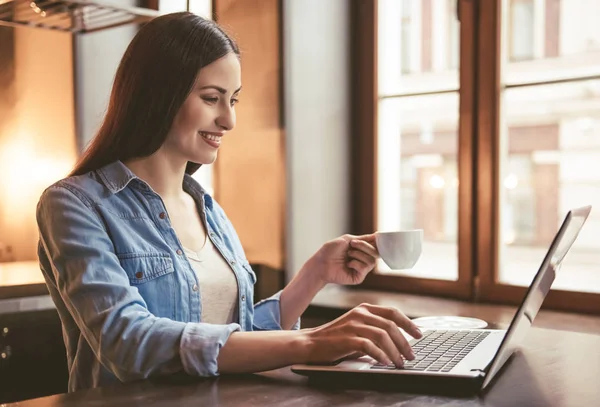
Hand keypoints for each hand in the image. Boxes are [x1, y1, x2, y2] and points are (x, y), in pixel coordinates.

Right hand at [302, 303, 422, 366]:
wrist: (310, 343)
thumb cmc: (335, 338)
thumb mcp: (356, 326)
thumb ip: (374, 328)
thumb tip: (398, 340)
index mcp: (364, 308)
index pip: (393, 312)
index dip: (408, 323)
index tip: (419, 334)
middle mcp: (360, 313)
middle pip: (391, 325)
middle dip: (404, 342)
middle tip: (411, 356)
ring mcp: (353, 324)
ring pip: (382, 336)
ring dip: (395, 352)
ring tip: (400, 363)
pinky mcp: (346, 338)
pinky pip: (369, 346)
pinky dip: (380, 355)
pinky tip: (384, 363)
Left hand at [310, 233, 378, 284]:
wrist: (321, 262)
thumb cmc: (330, 251)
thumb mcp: (348, 239)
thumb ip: (364, 239)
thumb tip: (377, 235)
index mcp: (360, 251)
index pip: (375, 246)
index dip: (378, 242)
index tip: (377, 236)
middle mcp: (362, 260)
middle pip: (376, 253)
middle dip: (365, 246)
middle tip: (352, 244)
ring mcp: (361, 270)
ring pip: (372, 261)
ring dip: (359, 254)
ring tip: (348, 254)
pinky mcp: (358, 277)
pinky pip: (365, 268)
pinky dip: (356, 263)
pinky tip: (348, 264)